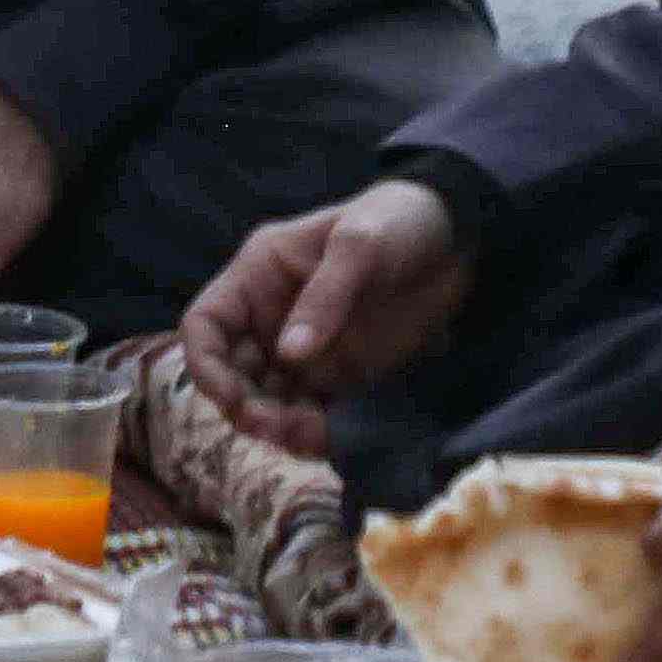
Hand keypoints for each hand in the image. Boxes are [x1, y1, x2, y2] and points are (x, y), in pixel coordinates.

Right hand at [179, 177, 473, 450]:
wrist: (456, 240)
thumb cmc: (398, 222)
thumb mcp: (360, 245)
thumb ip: (325, 296)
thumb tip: (290, 354)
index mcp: (258, 276)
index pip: (206, 324)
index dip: (205, 363)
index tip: (232, 396)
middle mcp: (272, 318)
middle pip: (232, 374)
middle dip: (243, 406)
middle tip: (273, 427)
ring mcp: (306, 351)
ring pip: (268, 401)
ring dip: (276, 425)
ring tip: (304, 436)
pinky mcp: (339, 376)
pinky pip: (311, 412)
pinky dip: (312, 431)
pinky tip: (327, 439)